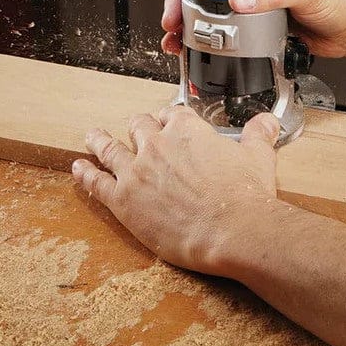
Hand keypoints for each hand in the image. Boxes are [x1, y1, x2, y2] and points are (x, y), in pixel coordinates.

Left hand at [72, 107, 280, 274]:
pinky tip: (78, 168)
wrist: (234, 231)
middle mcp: (157, 145)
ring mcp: (136, 172)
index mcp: (187, 130)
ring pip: (110, 148)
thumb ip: (258, 135)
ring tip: (91, 137)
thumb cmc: (246, 196)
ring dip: (99, 141)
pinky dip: (85, 174)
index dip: (169, 119)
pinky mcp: (123, 201)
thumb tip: (267, 121)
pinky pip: (97, 182)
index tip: (168, 122)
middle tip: (134, 130)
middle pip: (139, 126)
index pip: (171, 114)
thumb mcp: (258, 157)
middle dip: (137, 127)